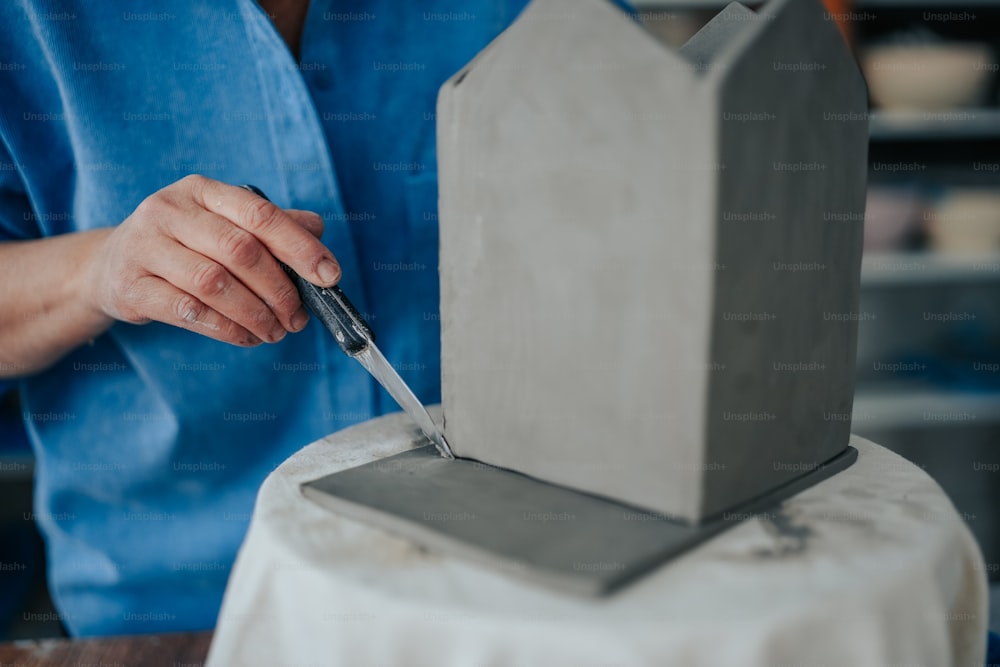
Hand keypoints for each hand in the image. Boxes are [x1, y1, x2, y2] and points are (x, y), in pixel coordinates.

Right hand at [84, 175, 340, 345]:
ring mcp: (145, 246)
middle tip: (298, 318)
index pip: (261, 214)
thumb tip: (318, 229)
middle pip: (241, 251)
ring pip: (215, 284)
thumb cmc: (183, 244)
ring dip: (256, 314)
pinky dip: (227, 329)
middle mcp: (170, 211)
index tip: (329, 276)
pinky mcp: (131, 286)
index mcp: (202, 190)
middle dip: (280, 290)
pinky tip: (247, 337)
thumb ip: (271, 225)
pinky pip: (189, 312)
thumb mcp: (224, 224)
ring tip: (275, 332)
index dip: (300, 247)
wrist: (110, 265)